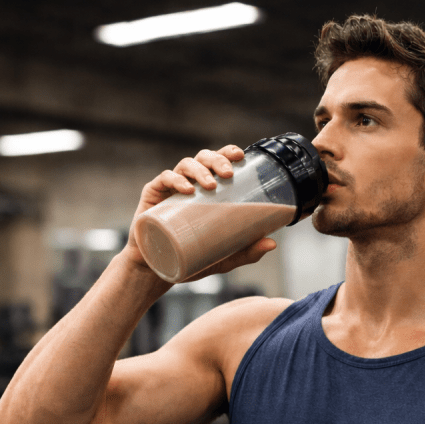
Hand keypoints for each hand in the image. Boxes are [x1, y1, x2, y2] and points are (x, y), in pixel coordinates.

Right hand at [123, 144, 277, 280]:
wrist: (156, 271)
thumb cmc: (189, 259)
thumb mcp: (222, 258)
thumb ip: (245, 251)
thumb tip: (272, 244)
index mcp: (205, 190)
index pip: (217, 162)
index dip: (228, 152)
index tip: (241, 156)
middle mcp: (188, 183)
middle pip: (203, 158)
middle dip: (217, 160)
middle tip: (228, 174)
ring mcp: (169, 189)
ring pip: (185, 164)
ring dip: (200, 170)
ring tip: (210, 185)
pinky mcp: (152, 196)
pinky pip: (163, 179)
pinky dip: (175, 179)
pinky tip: (186, 189)